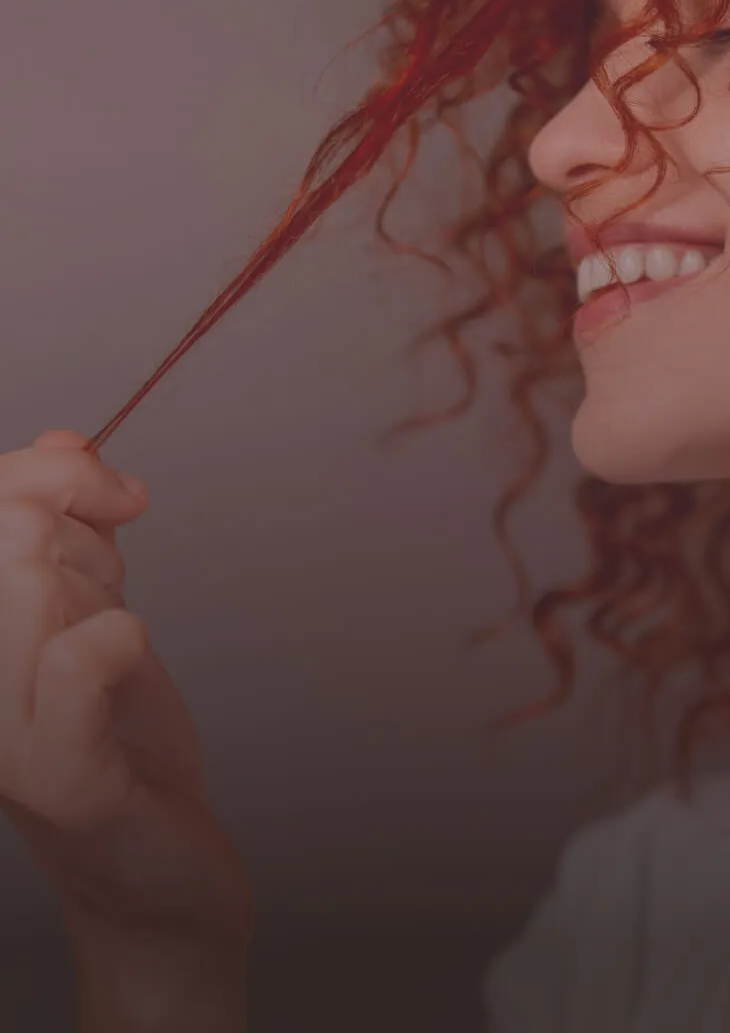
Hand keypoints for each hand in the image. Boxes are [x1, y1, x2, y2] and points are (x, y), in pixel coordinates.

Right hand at [0, 430, 252, 944]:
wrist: (154, 854)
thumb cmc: (116, 728)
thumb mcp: (90, 602)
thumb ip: (68, 524)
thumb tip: (63, 437)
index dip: (51, 472)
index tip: (115, 494)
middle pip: (11, 529)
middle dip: (84, 528)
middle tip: (114, 567)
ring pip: (33, 582)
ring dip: (102, 589)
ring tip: (113, 637)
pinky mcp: (52, 774)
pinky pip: (77, 660)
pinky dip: (119, 638)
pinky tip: (131, 655)